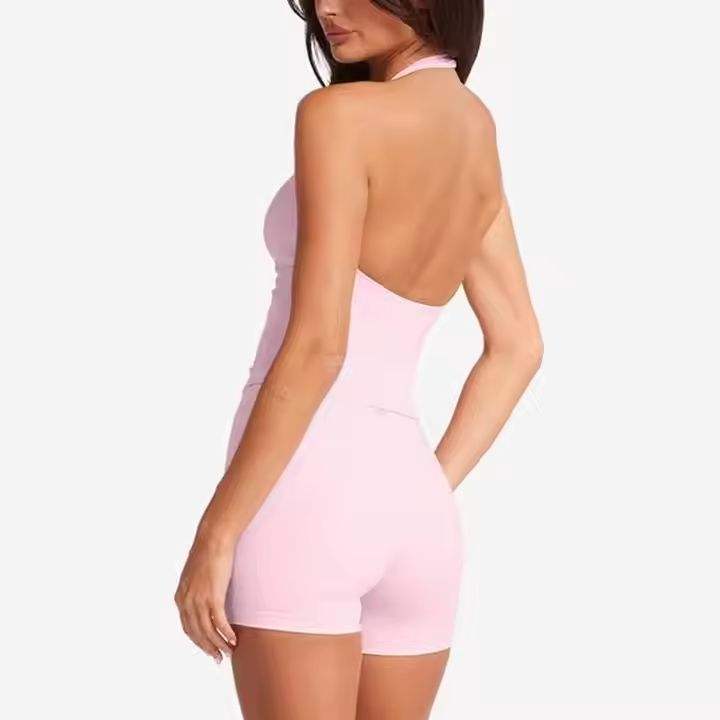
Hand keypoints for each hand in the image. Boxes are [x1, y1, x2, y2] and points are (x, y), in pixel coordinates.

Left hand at [174, 535, 236, 663]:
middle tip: (218, 658)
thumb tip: (204, 592)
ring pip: (208, 631)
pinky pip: (219, 621)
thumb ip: (197, 588)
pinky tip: (234, 639)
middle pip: (196, 633)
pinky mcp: (213, 596)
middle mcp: (186, 601)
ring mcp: (199, 600)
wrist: (213, 537)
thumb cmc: (208, 551)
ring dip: (219, 644)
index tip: (208, 649)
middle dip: (208, 648)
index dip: (198, 641)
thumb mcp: (196, 574)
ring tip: (229, 652)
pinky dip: (226, 633)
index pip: (188, 627)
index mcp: (180, 597)